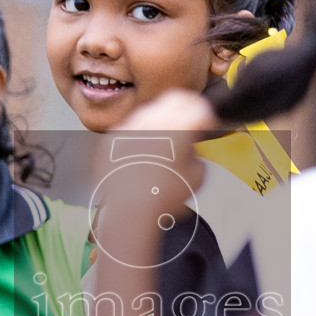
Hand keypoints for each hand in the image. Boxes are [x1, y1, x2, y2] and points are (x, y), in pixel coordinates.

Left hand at [95, 90, 214, 217]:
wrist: (129, 212)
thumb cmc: (162, 197)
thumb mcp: (197, 176)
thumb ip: (196, 154)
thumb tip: (189, 150)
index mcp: (178, 125)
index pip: (198, 106)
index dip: (205, 115)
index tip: (205, 123)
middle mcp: (152, 120)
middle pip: (172, 103)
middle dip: (182, 113)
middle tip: (186, 128)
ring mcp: (128, 128)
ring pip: (147, 116)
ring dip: (157, 127)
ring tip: (161, 150)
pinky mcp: (111, 140)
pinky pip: (128, 133)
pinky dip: (136, 141)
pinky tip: (141, 159)